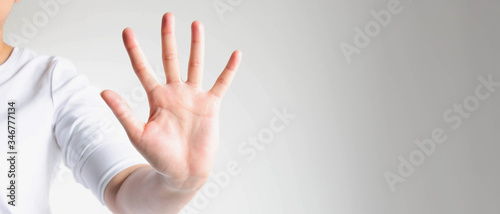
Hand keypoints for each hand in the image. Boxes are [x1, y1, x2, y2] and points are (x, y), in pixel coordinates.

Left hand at [101, 12, 241, 190]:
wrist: (183, 173)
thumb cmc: (159, 157)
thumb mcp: (138, 134)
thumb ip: (123, 112)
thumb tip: (103, 91)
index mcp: (156, 98)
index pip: (143, 68)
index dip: (134, 50)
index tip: (127, 31)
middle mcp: (174, 93)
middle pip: (170, 59)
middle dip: (168, 37)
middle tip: (167, 16)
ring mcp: (193, 98)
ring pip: (195, 65)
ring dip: (196, 45)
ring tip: (196, 25)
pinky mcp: (210, 106)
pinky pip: (221, 83)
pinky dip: (228, 70)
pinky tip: (235, 54)